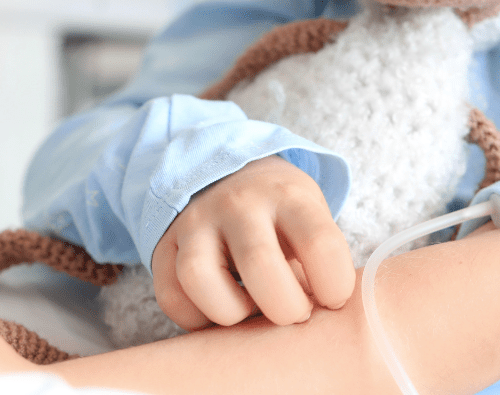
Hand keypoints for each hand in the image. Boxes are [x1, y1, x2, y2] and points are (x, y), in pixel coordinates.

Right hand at [151, 155, 355, 329]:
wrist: (230, 176)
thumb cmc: (282, 215)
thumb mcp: (312, 219)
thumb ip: (320, 263)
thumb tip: (323, 322)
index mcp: (288, 196)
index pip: (319, 243)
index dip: (334, 286)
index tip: (332, 297)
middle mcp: (237, 205)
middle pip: (259, 264)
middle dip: (285, 308)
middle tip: (294, 312)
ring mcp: (195, 223)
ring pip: (199, 278)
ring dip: (231, 312)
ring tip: (250, 310)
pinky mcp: (164, 247)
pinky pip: (171, 297)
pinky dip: (197, 319)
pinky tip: (221, 309)